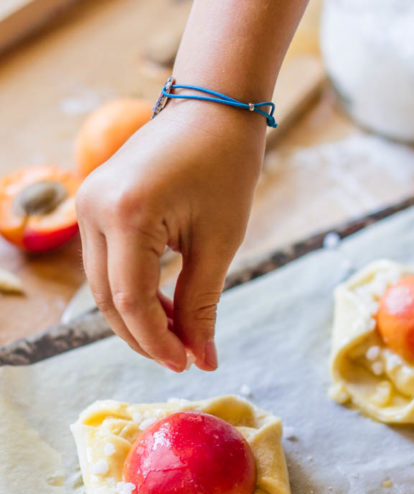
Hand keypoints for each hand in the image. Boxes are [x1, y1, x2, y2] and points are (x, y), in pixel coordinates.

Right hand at [76, 100, 265, 370]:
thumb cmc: (226, 167)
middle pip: (109, 298)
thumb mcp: (219, 242)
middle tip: (185, 359)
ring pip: (105, 286)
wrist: (213, 109)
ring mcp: (88, 203)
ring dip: (140, 318)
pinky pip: (109, 264)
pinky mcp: (96, 204)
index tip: (188, 364)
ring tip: (181, 338)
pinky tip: (168, 309)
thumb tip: (203, 359)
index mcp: (127, 213)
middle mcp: (94, 208)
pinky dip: (135, 292)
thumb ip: (203, 304)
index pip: (132, 299)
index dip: (158, 341)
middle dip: (146, 336)